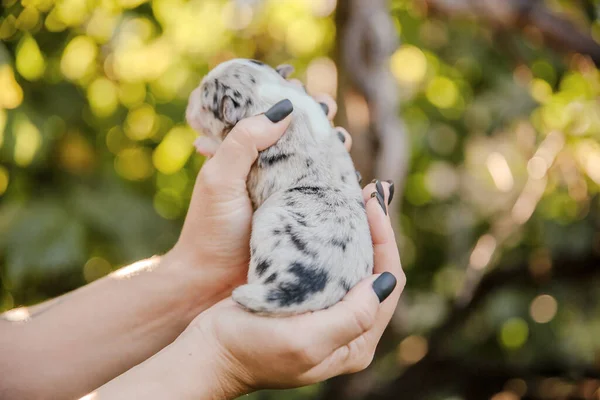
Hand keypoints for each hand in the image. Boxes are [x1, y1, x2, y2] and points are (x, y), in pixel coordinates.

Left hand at [169, 90, 353, 300]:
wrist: (213, 281)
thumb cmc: (211, 229)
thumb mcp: (220, 179)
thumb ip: (243, 141)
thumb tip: (284, 109)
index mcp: (245, 154)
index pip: (270, 117)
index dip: (288, 100)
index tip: (304, 91)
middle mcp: (269, 170)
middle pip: (300, 135)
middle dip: (318, 118)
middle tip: (328, 112)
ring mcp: (288, 193)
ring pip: (318, 160)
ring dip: (333, 145)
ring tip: (341, 140)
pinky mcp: (303, 216)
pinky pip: (326, 191)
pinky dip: (340, 178)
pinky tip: (352, 171)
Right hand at [184, 181, 403, 394]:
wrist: (209, 353)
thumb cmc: (250, 350)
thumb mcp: (304, 342)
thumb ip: (351, 318)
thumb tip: (385, 281)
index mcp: (356, 341)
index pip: (388, 282)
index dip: (386, 240)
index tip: (374, 204)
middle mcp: (349, 328)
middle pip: (376, 270)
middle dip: (376, 231)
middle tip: (371, 192)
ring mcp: (328, 314)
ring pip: (355, 265)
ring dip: (357, 233)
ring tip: (355, 199)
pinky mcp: (307, 301)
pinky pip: (331, 266)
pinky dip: (334, 241)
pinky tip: (329, 218)